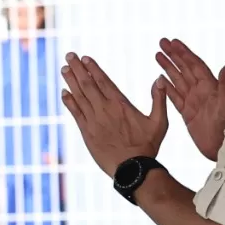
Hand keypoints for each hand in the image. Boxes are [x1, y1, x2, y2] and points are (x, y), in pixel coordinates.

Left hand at [60, 51, 167, 176]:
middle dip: (77, 68)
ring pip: (79, 96)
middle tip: (69, 55)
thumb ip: (159, 100)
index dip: (92, 68)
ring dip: (71, 81)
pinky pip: (76, 113)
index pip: (103, 81)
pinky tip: (64, 92)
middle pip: (88, 84)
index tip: (85, 58)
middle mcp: (104, 109)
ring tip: (64, 68)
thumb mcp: (159, 123)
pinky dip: (69, 102)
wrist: (132, 169)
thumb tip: (160, 79)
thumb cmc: (147, 146)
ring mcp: (94, 120)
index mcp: (120, 104)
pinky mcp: (87, 133)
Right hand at [154, 38, 224, 160]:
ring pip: (178, 80)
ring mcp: (193, 101)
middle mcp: (201, 91)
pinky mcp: (187, 113)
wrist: (223, 147)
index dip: (184, 53)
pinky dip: (167, 87)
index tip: (174, 42)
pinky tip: (160, 79)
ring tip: (158, 56)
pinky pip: (175, 97)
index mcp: (210, 87)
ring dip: (168, 67)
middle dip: (173, 55)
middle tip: (162, 43)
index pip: (195, 65)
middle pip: (184, 68)